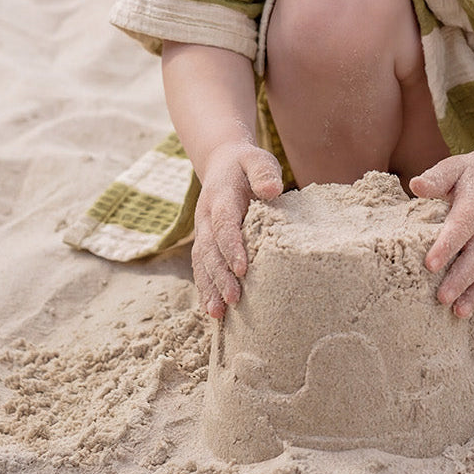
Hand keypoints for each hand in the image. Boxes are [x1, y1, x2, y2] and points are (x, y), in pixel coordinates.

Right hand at [192, 142, 283, 318]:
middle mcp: (206, 218)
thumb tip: (272, 190)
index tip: (242, 268)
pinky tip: (214, 311)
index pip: (224, 224)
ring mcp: (202, 232)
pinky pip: (202, 267)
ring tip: (218, 314)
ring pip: (202, 263)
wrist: (222, 163)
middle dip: (220, 276)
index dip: (231, 246)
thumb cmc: (246, 165)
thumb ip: (263, 172)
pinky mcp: (205, 243)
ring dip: (209, 288)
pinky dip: (206, 289)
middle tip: (234, 299)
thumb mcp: (257, 159)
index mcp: (220, 197)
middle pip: (210, 250)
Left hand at [410, 148, 473, 318]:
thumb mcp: (454, 167)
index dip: (447, 246)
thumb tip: (415, 185)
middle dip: (461, 278)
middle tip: (441, 298)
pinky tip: (469, 311)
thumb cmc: (471, 174)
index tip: (430, 264)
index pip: (462, 226)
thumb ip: (436, 178)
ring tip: (458, 312)